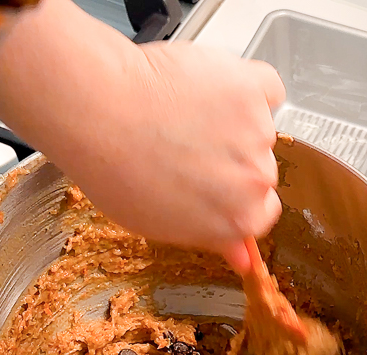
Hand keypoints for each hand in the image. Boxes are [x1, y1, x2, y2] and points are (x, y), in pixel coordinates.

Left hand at [0, 1, 284, 272]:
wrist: (101, 113)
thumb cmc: (115, 169)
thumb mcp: (158, 224)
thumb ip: (209, 236)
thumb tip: (241, 256)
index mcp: (239, 219)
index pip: (261, 213)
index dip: (236, 198)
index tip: (217, 186)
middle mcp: (256, 179)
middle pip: (261, 170)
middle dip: (234, 160)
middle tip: (191, 147)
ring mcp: (257, 132)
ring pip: (260, 128)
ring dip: (235, 122)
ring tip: (186, 115)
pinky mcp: (252, 88)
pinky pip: (265, 87)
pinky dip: (248, 86)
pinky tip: (212, 89)